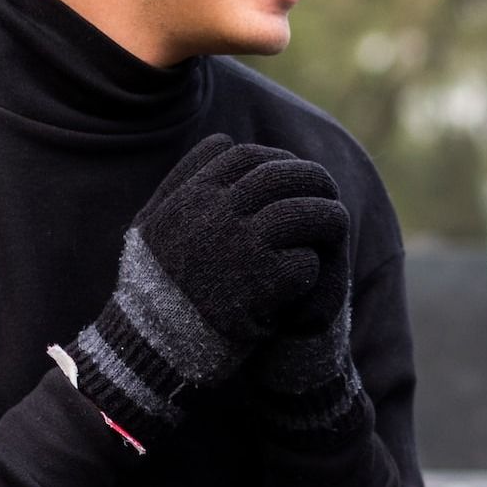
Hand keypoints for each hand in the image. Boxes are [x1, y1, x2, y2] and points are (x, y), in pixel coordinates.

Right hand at [66, 134, 346, 444]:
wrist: (150, 345)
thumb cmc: (151, 286)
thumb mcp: (150, 223)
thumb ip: (183, 178)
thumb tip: (223, 141)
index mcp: (192, 196)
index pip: (247, 157)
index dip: (276, 159)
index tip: (290, 171)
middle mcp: (218, 213)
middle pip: (282, 178)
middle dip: (311, 179)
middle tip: (327, 189)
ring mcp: (243, 246)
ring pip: (303, 215)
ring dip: (326, 217)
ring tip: (336, 223)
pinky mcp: (264, 282)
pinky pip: (304, 261)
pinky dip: (311, 264)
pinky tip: (308, 272)